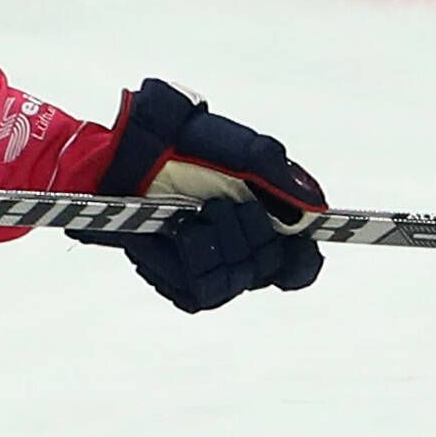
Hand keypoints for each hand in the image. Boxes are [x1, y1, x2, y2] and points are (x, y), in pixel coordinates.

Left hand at [80, 78, 326, 312]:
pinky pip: (193, 292)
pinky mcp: (177, 280)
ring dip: (210, 247)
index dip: (300, 260)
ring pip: (230, 284)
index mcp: (272, 219)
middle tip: (218, 205)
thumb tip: (315, 204)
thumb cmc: (181, 144)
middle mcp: (245, 249)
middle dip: (246, 236)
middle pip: (268, 270)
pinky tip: (166, 236)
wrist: (121, 156)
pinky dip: (176, 262)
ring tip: (189, 218)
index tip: (289, 241)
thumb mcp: (235, 147)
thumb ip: (277, 172)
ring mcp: (212, 266)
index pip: (302, 265)